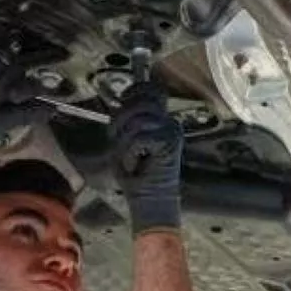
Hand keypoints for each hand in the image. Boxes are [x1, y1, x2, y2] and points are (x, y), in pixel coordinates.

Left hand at [111, 88, 184, 234]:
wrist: (150, 201)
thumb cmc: (137, 174)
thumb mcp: (126, 141)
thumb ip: (127, 119)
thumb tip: (122, 98)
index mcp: (161, 120)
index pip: (151, 90)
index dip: (133, 92)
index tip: (122, 104)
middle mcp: (170, 123)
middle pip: (141, 100)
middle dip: (122, 119)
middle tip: (120, 139)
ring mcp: (171, 132)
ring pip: (138, 120)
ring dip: (125, 141)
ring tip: (129, 156)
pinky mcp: (169, 144)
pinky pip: (139, 138)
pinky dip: (130, 154)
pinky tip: (134, 165)